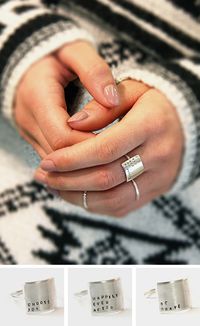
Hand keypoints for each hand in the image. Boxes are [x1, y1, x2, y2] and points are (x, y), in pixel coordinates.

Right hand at [15, 41, 118, 157]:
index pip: (62, 137)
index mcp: (37, 97)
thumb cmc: (57, 54)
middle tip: (118, 155)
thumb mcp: (76, 51)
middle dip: (89, 159)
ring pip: (54, 164)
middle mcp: (28, 119)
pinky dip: (74, 164)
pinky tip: (94, 159)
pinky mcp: (33, 138)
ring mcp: (28, 132)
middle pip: (58, 155)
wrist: (30, 62)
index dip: (90, 145)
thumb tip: (112, 100)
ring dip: (82, 165)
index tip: (117, 142)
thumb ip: (95, 71)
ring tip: (109, 159)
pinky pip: (52, 161)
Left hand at [35, 80, 183, 216]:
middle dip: (68, 180)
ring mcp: (160, 179)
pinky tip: (75, 193)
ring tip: (53, 186)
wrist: (186, 125)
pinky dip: (94, 204)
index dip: (72, 158)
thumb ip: (102, 106)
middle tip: (43, 175)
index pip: (106, 149)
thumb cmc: (154, 104)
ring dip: (78, 196)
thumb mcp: (131, 91)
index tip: (47, 161)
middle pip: (106, 178)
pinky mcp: (155, 192)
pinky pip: (121, 207)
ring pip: (112, 199)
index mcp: (151, 125)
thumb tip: (71, 124)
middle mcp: (159, 156)